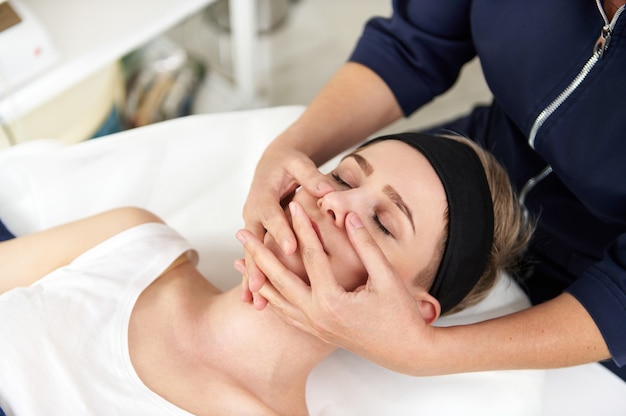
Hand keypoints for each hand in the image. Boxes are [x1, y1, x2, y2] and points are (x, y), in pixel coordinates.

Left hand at [236, 201, 435, 373]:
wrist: (409, 352)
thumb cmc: (401, 315)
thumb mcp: (386, 276)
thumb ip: (365, 245)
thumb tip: (348, 215)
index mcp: (332, 302)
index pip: (311, 257)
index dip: (303, 227)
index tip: (293, 205)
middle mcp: (317, 317)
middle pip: (280, 279)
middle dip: (260, 254)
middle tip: (242, 233)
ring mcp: (316, 327)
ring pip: (278, 300)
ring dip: (258, 278)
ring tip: (240, 262)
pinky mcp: (319, 333)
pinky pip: (287, 315)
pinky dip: (272, 300)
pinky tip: (264, 291)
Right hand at [241, 143, 333, 307]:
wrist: (273, 162)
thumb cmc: (290, 163)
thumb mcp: (299, 163)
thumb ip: (311, 176)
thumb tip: (326, 189)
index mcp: (264, 195)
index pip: (273, 215)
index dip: (281, 231)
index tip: (291, 249)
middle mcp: (253, 212)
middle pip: (254, 241)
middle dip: (257, 264)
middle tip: (260, 285)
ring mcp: (252, 226)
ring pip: (250, 255)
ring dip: (251, 278)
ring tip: (254, 303)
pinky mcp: (256, 235)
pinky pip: (253, 259)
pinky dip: (251, 279)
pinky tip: (253, 301)